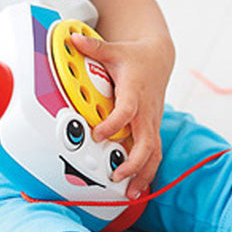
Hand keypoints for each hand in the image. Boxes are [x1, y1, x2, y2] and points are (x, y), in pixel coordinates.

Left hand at [69, 32, 172, 199]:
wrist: (158, 58)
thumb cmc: (135, 58)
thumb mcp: (114, 50)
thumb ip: (93, 47)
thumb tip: (72, 39)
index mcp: (135, 92)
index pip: (127, 111)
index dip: (114, 124)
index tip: (98, 134)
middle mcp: (146, 111)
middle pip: (147, 141)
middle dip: (134, 161)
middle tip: (116, 174)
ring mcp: (151, 122)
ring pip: (154, 153)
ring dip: (143, 174)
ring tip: (129, 192)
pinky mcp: (152, 129)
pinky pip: (154, 154)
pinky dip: (147, 172)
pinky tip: (137, 187)